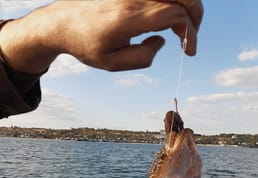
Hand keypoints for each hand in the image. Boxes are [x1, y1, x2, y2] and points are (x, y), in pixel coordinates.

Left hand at [0, 0, 202, 73]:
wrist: (62, 23)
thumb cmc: (85, 44)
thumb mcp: (112, 63)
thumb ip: (142, 58)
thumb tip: (162, 41)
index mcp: (130, 17)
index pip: (175, 14)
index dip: (190, 32)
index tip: (189, 52)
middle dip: (195, 14)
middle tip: (191, 36)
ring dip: (185, 6)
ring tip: (181, 28)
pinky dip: (171, 2)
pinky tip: (168, 17)